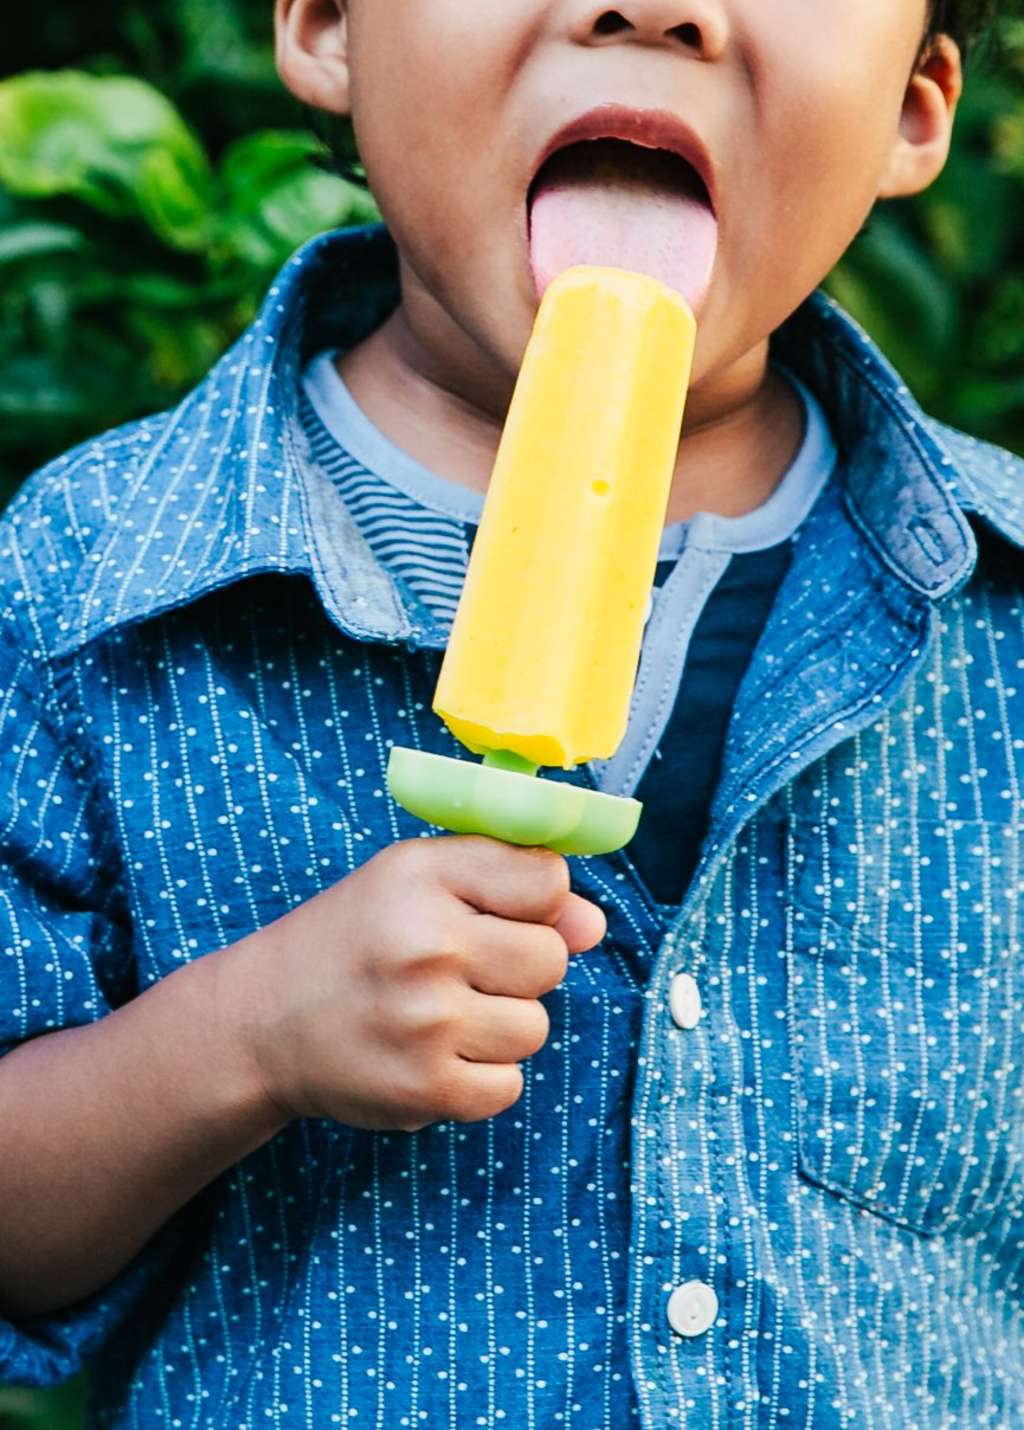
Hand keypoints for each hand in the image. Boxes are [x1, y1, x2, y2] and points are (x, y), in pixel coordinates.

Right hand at [223, 836, 605, 1131]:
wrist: (262, 1022)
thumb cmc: (356, 941)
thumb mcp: (416, 881)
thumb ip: (509, 883)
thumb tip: (593, 926)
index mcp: (423, 876)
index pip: (548, 882)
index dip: (534, 902)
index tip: (494, 913)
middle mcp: (425, 944)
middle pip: (551, 959)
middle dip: (519, 966)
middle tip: (460, 969)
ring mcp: (426, 1023)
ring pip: (534, 1027)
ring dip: (500, 1026)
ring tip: (441, 1014)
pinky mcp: (425, 1090)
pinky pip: (508, 1086)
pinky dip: (480, 1077)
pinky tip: (433, 1055)